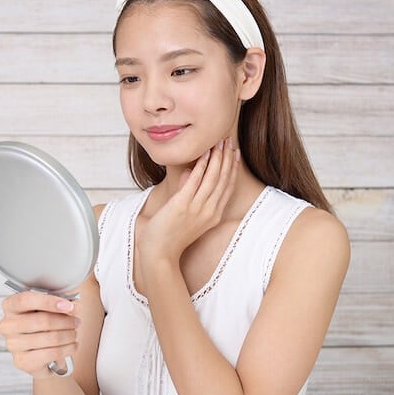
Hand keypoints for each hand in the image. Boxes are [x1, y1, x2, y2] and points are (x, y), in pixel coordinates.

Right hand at [0, 291, 80, 378]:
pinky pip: (52, 353)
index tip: (70, 306)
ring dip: (69, 335)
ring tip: (74, 333)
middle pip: (41, 320)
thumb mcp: (49, 307)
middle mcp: (7, 325)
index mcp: (10, 305)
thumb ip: (59, 302)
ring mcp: (12, 344)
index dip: (49, 302)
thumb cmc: (43, 323)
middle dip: (66, 321)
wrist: (40, 352)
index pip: (26, 300)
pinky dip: (68, 348)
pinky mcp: (22, 361)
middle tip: (77, 321)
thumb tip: (73, 306)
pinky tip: (72, 345)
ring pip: (50, 338)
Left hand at [137, 138, 239, 270]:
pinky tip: (204, 154)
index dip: (232, 168)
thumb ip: (190, 194)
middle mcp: (209, 211)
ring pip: (213, 178)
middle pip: (223, 180)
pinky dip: (202, 167)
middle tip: (228, 140)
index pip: (227, 187)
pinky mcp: (183, 205)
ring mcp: (197, 209)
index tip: (234, 152)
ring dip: (217, 158)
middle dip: (227, 158)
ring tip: (219, 142)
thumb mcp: (186, 215)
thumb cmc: (169, 236)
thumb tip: (191, 172)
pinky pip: (195, 182)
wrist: (159, 254)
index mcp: (213, 215)